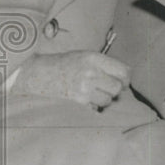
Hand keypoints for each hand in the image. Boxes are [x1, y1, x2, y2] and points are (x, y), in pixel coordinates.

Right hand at [13, 51, 130, 109]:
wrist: (38, 74)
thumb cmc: (64, 65)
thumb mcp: (85, 57)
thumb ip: (105, 65)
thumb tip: (126, 77)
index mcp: (94, 58)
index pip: (123, 71)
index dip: (125, 78)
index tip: (121, 81)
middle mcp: (91, 72)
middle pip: (117, 87)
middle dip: (113, 89)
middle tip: (103, 87)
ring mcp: (85, 88)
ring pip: (108, 99)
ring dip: (103, 99)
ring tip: (90, 92)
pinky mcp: (79, 101)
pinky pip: (96, 107)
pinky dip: (93, 105)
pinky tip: (82, 98)